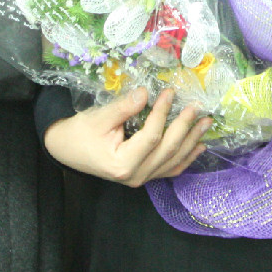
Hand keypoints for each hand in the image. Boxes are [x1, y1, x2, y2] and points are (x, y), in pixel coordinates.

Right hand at [42, 86, 210, 186]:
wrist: (65, 150)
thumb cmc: (79, 133)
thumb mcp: (99, 118)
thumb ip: (124, 107)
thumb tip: (147, 92)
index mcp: (122, 163)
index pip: (151, 136)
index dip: (163, 113)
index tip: (170, 92)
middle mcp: (134, 176)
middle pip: (167, 150)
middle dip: (185, 127)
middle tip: (197, 106)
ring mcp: (140, 178)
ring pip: (173, 161)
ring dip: (191, 141)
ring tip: (206, 123)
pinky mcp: (143, 175)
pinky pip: (170, 169)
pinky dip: (186, 157)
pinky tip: (199, 146)